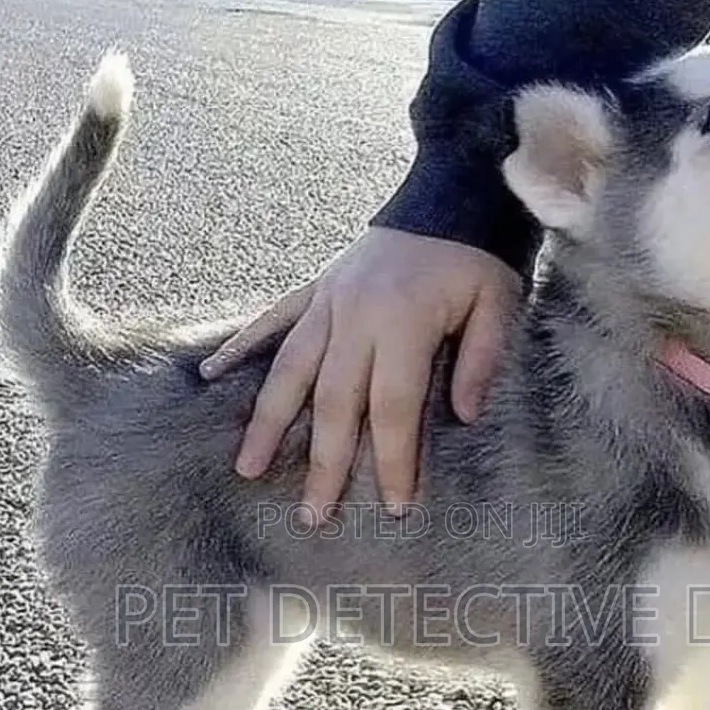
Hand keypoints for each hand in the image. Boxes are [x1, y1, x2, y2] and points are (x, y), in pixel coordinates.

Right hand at [198, 226, 520, 522]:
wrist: (451, 192)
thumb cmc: (479, 257)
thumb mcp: (498, 304)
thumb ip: (481, 360)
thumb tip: (464, 417)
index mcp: (402, 324)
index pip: (392, 409)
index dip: (393, 461)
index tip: (393, 507)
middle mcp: (354, 316)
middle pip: (332, 402)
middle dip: (324, 464)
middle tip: (312, 516)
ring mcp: (328, 301)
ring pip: (288, 368)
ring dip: (267, 421)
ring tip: (247, 468)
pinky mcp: (315, 288)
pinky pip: (271, 319)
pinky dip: (241, 345)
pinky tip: (211, 373)